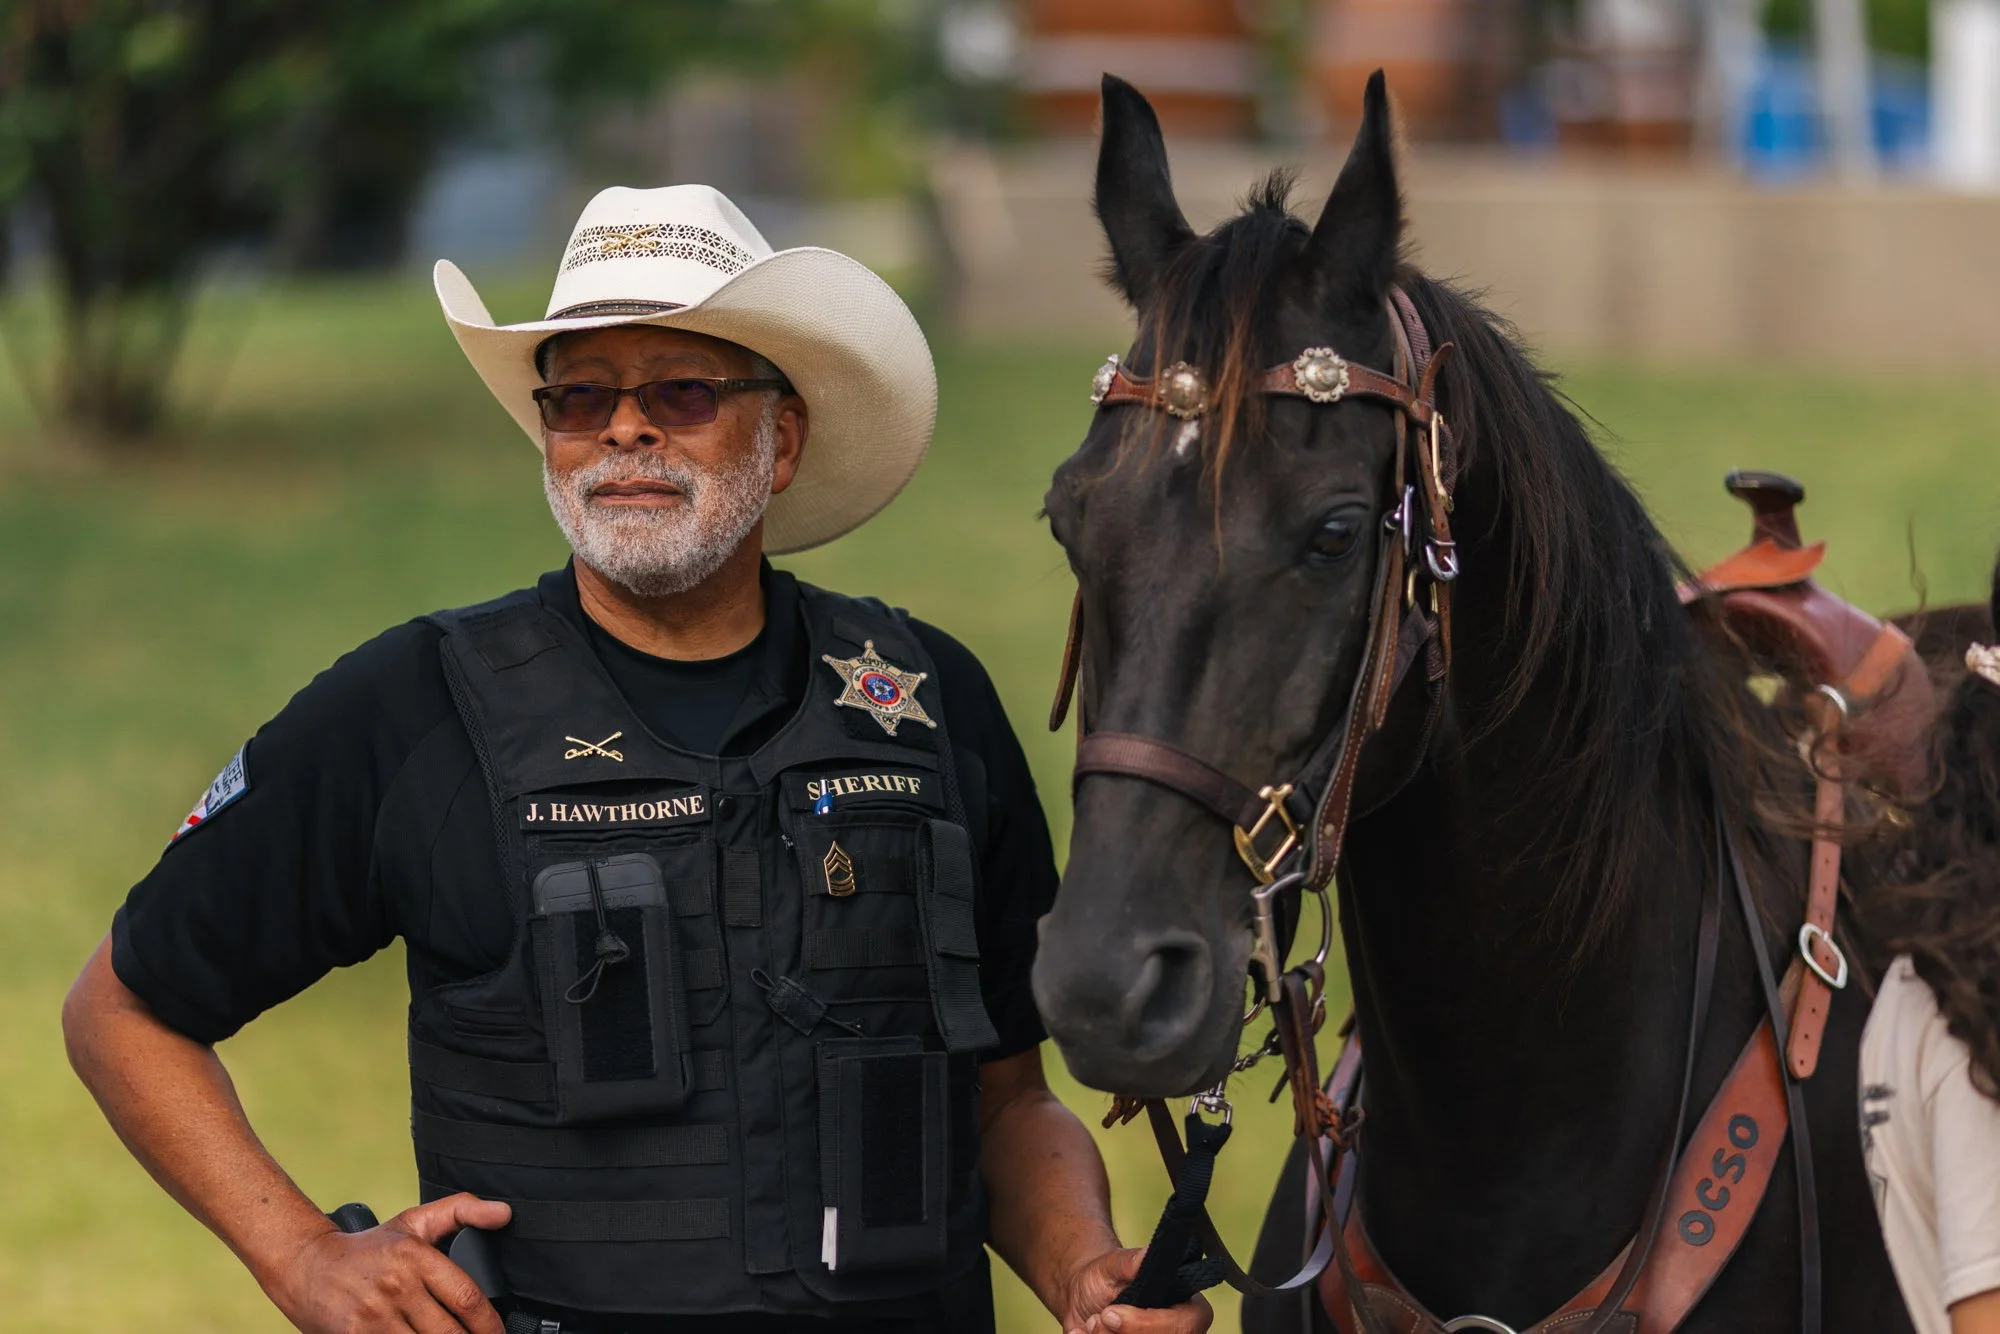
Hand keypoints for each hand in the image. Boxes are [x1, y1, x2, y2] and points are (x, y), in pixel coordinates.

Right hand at [273, 1193, 510, 1333]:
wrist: (306, 1266)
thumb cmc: (368, 1249)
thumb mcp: (415, 1221)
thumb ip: (463, 1211)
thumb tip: (505, 1214)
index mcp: (415, 1257)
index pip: (466, 1297)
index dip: (490, 1323)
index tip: (500, 1333)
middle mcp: (396, 1287)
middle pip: (449, 1333)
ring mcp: (373, 1316)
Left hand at [1061, 1246, 1213, 1333]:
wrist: (1083, 1299)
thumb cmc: (1105, 1278)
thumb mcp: (1113, 1265)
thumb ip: (1130, 1261)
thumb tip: (1148, 1253)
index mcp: (1188, 1306)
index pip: (1185, 1324)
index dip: (1148, 1324)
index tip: (1111, 1313)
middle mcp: (1181, 1330)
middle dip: (1123, 1333)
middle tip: (1098, 1318)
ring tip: (1093, 1322)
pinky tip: (1090, 1333)